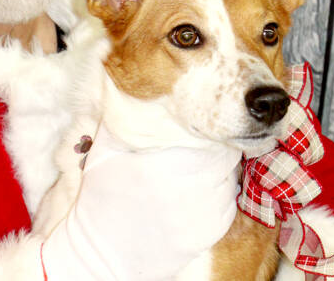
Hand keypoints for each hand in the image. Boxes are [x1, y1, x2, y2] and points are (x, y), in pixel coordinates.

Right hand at [42, 124, 240, 280]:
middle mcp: (202, 186)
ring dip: (217, 168)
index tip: (195, 122)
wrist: (107, 256)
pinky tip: (189, 192)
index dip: (208, 123)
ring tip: (188, 168)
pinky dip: (215, 192)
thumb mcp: (106, 149)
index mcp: (176, 160)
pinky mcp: (216, 230)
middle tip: (191, 145)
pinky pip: (228, 200)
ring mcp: (212, 211)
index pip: (215, 131)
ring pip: (230, 175)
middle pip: (226, 151)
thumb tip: (119, 78)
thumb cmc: (103, 199)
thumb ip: (120, 111)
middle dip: (214, 143)